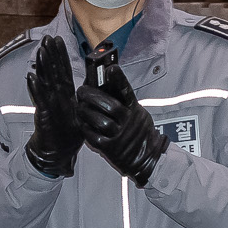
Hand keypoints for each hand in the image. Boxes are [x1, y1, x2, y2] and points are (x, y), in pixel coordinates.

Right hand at [24, 35, 80, 178]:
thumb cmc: (68, 133)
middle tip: (47, 39)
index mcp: (65, 95)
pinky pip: (40, 99)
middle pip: (53, 72)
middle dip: (50, 55)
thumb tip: (93, 88)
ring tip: (40, 51)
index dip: (61, 56)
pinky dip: (36, 88)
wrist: (57, 152)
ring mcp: (49, 104)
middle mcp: (55, 96)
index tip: (58, 40)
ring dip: (42, 66)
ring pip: (45, 82)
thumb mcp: (79, 113)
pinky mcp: (44, 115)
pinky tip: (32, 76)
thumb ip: (81, 99)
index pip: (63, 71)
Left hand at [74, 53, 166, 185]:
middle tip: (81, 90)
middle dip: (92, 95)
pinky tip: (82, 121)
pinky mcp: (110, 148)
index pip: (127, 91)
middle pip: (109, 105)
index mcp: (134, 110)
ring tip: (79, 106)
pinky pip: (93, 136)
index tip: (111, 68)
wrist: (148, 158)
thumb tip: (107, 85)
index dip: (119, 79)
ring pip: (99, 120)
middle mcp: (127, 122)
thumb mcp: (137, 113)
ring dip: (85, 111)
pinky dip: (85, 127)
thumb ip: (124, 102)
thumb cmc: (139, 132)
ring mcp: (119, 136)